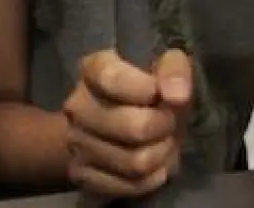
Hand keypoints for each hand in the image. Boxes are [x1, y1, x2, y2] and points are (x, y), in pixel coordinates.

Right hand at [62, 48, 192, 197]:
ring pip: (135, 162)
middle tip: (170, 121)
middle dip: (164, 127)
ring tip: (164, 141)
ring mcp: (76, 143)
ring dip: (162, 154)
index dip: (142, 88)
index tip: (158, 92)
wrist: (116, 124)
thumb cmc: (148, 89)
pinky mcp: (82, 175)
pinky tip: (155, 163)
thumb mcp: (165, 67)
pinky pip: (131, 185)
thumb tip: (176, 94)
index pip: (112, 79)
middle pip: (134, 128)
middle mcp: (77, 106)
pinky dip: (153, 177)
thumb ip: (174, 70)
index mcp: (94, 69)